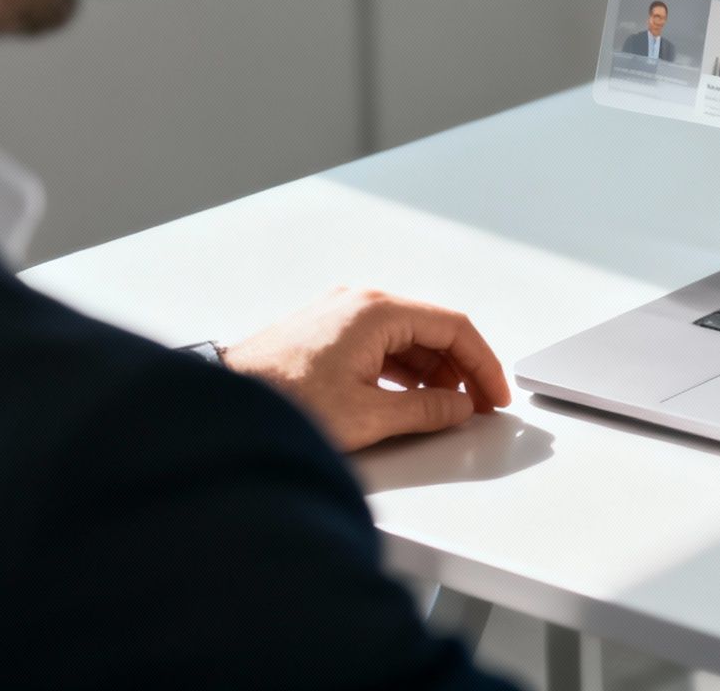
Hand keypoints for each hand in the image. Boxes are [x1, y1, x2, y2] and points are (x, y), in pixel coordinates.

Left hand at [222, 287, 512, 451]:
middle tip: (478, 406)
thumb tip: (459, 407)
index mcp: (376, 311)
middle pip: (432, 330)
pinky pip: (382, 345)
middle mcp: (360, 304)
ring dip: (434, 372)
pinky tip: (410, 400)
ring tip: (447, 409)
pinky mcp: (327, 334)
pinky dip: (405, 371)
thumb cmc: (283, 402)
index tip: (496, 395)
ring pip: (408, 338)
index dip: (483, 364)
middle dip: (461, 370)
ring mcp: (341, 316)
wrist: (223, 404)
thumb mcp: (368, 415)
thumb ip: (425, 411)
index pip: (453, 328)